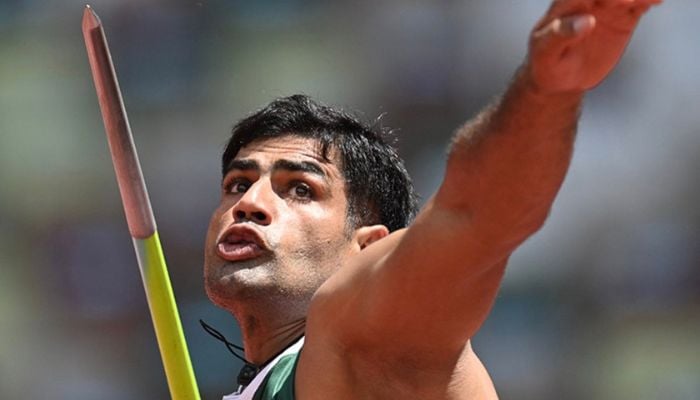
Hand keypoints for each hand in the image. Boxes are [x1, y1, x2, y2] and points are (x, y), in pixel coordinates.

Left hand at [525, 0, 661, 93]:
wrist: (560, 78)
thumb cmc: (546, 64)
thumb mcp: (545, 53)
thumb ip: (560, 35)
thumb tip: (586, 21)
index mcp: (565, 3)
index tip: (617, 1)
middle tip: (628, 2)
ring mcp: (607, 6)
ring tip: (649, 0)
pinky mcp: (623, 17)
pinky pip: (639, 3)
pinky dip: (649, 0)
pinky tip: (657, 1)